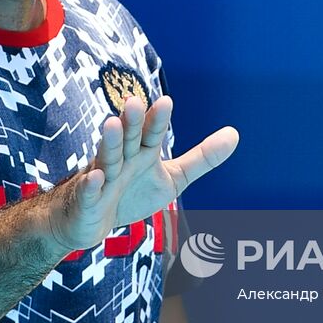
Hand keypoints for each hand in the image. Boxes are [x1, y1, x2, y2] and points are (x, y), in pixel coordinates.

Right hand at [50, 95, 237, 251]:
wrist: (88, 221)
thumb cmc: (130, 193)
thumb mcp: (173, 177)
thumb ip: (202, 158)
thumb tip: (235, 134)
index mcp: (141, 153)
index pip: (150, 133)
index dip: (157, 119)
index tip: (166, 102)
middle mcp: (120, 161)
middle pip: (127, 139)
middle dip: (131, 122)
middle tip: (135, 102)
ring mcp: (101, 180)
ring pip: (105, 159)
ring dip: (109, 143)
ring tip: (111, 124)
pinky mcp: (86, 202)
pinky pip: (88, 193)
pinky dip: (91, 185)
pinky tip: (95, 177)